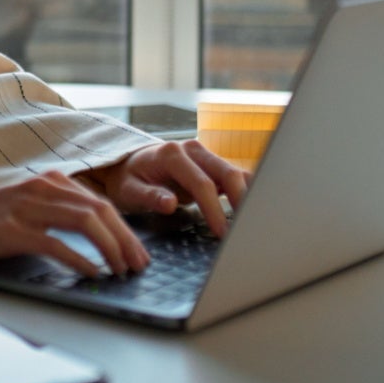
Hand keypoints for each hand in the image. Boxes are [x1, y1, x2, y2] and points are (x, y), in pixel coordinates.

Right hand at [0, 171, 149, 277]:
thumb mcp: (26, 205)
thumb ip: (56, 212)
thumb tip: (95, 239)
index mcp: (47, 181)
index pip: (99, 202)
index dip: (124, 228)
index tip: (137, 252)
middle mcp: (40, 188)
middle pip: (99, 209)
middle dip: (126, 239)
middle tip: (139, 264)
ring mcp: (26, 207)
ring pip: (84, 221)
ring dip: (110, 248)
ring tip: (121, 269)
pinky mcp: (12, 230)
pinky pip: (55, 243)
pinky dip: (79, 259)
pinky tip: (91, 272)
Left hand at [90, 140, 250, 237]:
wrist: (129, 165)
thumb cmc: (128, 180)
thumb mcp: (129, 190)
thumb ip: (149, 196)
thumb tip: (170, 204)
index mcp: (171, 154)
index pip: (201, 183)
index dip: (214, 209)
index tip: (222, 233)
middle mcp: (192, 149)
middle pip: (227, 173)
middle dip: (241, 202)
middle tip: (246, 231)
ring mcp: (205, 155)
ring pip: (236, 174)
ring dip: (248, 197)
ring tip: (255, 224)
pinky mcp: (212, 164)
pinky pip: (235, 177)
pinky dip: (246, 192)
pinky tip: (253, 212)